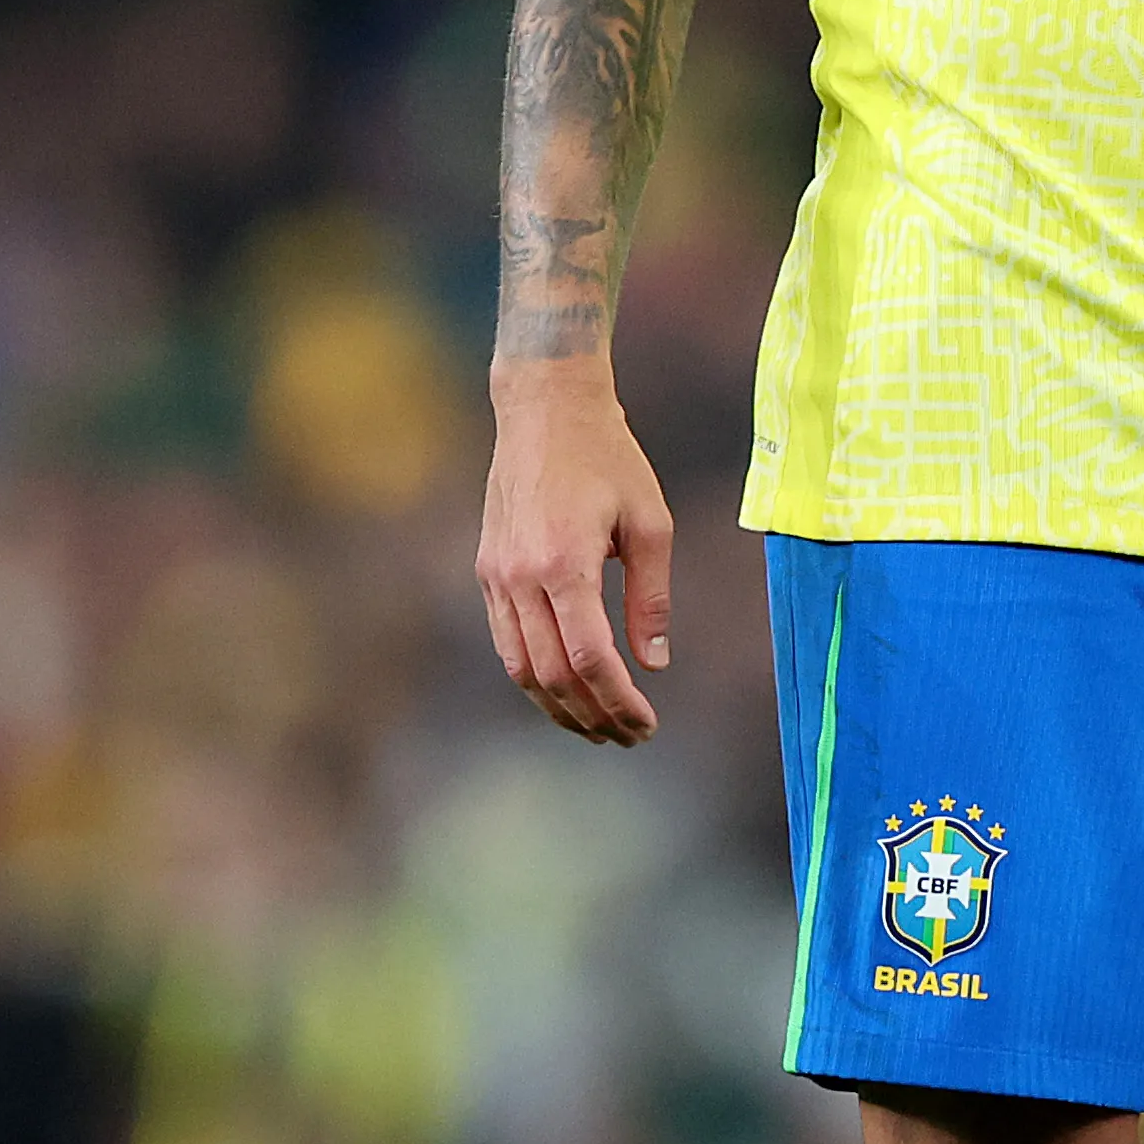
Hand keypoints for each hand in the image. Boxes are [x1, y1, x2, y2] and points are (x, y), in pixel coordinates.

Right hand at [477, 363, 674, 743]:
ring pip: (521, 668)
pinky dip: (534, 676)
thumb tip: (654, 664)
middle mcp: (521, 577)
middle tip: (629, 737)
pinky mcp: (488, 570)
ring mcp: (497, 575)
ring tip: (598, 727)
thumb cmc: (609, 457)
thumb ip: (651, 597)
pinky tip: (565, 688)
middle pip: (553, 675)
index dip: (619, 701)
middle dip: (592, 716)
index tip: (646, 724)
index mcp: (565, 563)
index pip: (590, 658)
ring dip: (559, 707)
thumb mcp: (650, 522)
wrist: (545, 407)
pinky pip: (507, 642)